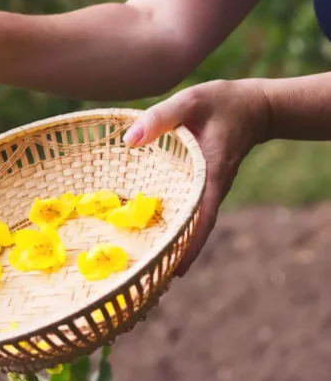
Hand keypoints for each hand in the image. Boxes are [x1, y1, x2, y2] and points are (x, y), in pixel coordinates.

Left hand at [123, 79, 270, 275]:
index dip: (191, 244)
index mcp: (211, 173)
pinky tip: (152, 231)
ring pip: (192, 221)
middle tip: (149, 279)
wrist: (251, 105)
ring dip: (173, 240)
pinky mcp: (201, 183)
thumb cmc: (221, 102)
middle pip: (195, 227)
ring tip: (145, 264)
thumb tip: (128, 140)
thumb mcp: (190, 101)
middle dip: (176, 252)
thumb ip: (161, 117)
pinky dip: (173, 221)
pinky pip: (188, 207)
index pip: (203, 216)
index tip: (177, 270)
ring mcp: (207, 187)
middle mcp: (211, 187)